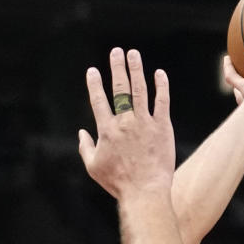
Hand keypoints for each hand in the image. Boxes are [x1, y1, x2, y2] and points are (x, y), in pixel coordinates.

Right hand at [78, 47, 174, 199]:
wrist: (144, 192)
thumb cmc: (118, 183)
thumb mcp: (93, 168)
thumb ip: (85, 148)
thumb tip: (81, 133)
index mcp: (107, 130)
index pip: (98, 100)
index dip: (94, 84)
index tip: (92, 71)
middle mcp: (125, 122)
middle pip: (120, 88)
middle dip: (117, 67)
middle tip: (116, 51)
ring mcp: (145, 123)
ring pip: (140, 89)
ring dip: (136, 69)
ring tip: (134, 54)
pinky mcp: (162, 127)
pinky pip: (162, 101)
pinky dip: (161, 86)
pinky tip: (159, 74)